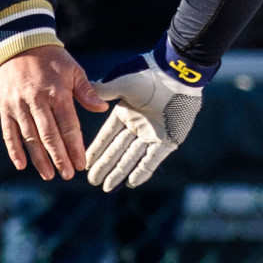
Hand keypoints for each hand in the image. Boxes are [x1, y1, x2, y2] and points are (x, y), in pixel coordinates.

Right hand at [0, 45, 106, 181]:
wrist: (20, 43)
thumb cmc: (52, 59)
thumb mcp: (73, 70)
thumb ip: (86, 91)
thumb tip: (102, 108)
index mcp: (57, 92)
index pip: (68, 125)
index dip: (75, 147)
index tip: (81, 163)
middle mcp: (36, 101)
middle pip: (49, 136)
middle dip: (59, 158)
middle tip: (68, 174)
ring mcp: (18, 105)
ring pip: (29, 137)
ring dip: (39, 158)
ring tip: (49, 175)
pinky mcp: (5, 107)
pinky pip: (9, 132)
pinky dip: (14, 149)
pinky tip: (22, 165)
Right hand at [82, 43, 204, 191]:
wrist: (177, 76)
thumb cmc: (149, 75)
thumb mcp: (122, 83)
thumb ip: (104, 91)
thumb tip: (85, 93)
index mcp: (125, 112)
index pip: (107, 136)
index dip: (96, 150)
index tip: (85, 163)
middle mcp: (137, 126)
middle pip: (117, 151)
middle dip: (105, 166)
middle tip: (92, 181)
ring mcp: (152, 134)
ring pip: (132, 158)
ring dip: (119, 172)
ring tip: (107, 187)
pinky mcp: (168, 140)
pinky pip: (152, 160)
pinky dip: (142, 172)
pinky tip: (130, 184)